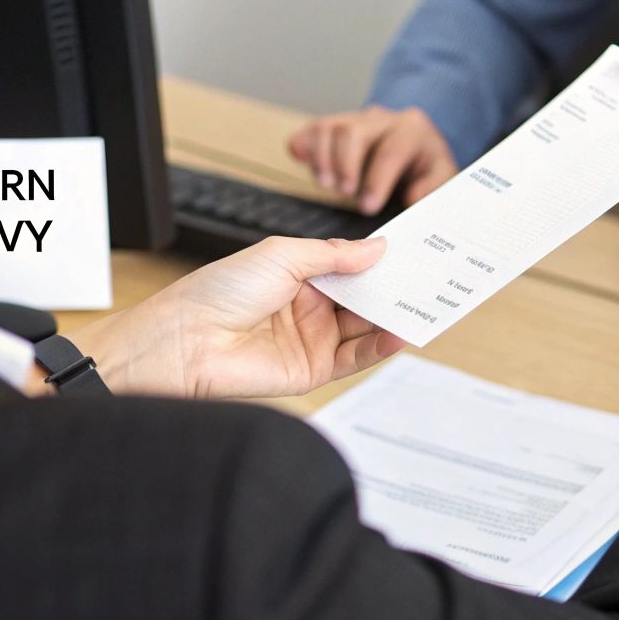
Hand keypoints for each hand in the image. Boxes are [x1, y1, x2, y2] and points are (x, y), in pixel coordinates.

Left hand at [67, 237, 405, 398]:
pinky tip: (401, 331)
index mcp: (299, 274)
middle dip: (396, 287)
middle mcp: (309, 306)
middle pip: (365, 297)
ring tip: (427, 301)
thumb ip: (335, 255)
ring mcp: (313, 339)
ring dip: (396, 315)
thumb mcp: (282, 256)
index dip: (381, 259)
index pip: (352, 265)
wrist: (184, 342)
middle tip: (434, 275)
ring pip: (367, 327)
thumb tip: (378, 248)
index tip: (415, 250)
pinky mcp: (314, 371)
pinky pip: (357, 357)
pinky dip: (382, 345)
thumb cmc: (218, 291)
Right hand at [287, 105, 457, 214]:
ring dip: (323, 158)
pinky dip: (304, 146)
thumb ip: (432, 187)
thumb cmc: (427, 169)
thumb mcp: (442, 178)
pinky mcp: (336, 125)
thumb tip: (412, 196)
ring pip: (329, 127)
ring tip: (328, 184)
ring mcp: (356, 118)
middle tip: (346, 193)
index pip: (391, 150)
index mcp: (413, 129)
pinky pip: (313, 129)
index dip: (377, 181)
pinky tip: (306, 165)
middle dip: (345, 165)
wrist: (416, 150)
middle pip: (352, 131)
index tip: (368, 207)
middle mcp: (382, 117)